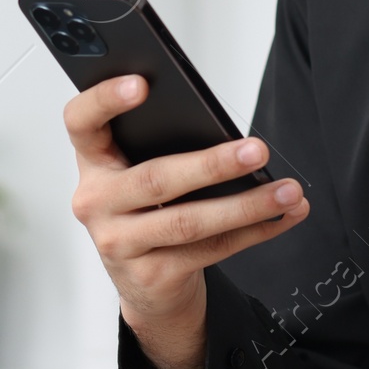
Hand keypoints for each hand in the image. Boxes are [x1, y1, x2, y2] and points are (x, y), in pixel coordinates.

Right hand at [66, 74, 308, 368]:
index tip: (142, 83)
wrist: (147, 285)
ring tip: (287, 191)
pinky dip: (255, 232)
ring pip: (189, 222)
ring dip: (247, 205)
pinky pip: (210, 250)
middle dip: (213, 164)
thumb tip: (230, 136)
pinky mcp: (151, 276)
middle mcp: (96, 202)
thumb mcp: (142, 173)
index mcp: (94, 162)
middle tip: (258, 150)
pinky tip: (283, 216)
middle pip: (155, 179)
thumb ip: (164, 148)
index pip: (81, 122)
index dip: (104, 101)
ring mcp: (119, 243)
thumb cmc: (149, 211)